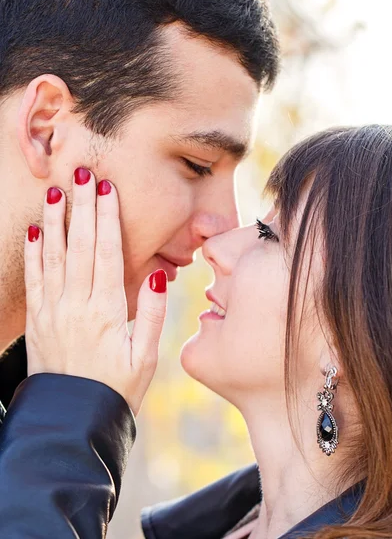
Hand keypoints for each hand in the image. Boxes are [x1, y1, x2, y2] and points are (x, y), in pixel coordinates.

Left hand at [24, 168, 166, 414]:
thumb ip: (151, 313)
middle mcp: (76, 304)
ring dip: (56, 221)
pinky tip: (37, 230)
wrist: (72, 420)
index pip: (107, 252)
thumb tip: (155, 273)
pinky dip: (33, 252)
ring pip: (54, 256)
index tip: (106, 188)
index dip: (107, 217)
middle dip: (82, 206)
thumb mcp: (146, 357)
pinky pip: (33, 279)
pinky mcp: (36, 320)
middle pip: (80, 245)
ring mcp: (52, 311)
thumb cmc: (116, 388)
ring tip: (57, 191)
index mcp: (107, 310)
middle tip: (82, 173)